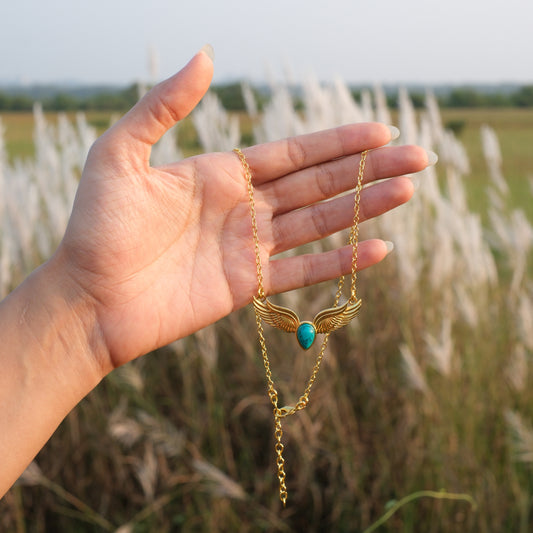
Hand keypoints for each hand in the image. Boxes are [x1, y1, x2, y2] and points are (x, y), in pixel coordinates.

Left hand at [56, 48, 429, 370]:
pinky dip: (340, 261)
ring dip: (364, 209)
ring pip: (320, 223)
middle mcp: (244, 208)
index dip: (337, 142)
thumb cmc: (97, 226)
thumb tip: (205, 58)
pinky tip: (378, 249)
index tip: (380, 132)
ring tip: (408, 193)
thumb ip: (163, 107)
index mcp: (222, 174)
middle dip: (368, 171)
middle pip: (318, 184)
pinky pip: (304, 271)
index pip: (293, 153)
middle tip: (418, 158)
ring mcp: (250, 248)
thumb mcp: (120, 153)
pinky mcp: (249, 287)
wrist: (89, 297)